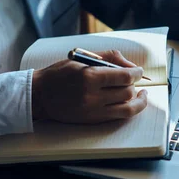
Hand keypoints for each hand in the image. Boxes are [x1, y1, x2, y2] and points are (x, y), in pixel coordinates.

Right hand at [31, 50, 147, 123]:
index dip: (137, 73)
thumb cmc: (60, 73)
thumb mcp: (82, 57)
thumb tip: (133, 68)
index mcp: (89, 76)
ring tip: (139, 94)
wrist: (39, 95)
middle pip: (128, 92)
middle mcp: (92, 96)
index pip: (124, 77)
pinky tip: (128, 102)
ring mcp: (92, 111)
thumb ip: (110, 58)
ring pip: (127, 109)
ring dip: (136, 100)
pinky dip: (127, 109)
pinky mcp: (92, 120)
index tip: (139, 71)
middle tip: (133, 80)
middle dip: (134, 85)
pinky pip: (118, 117)